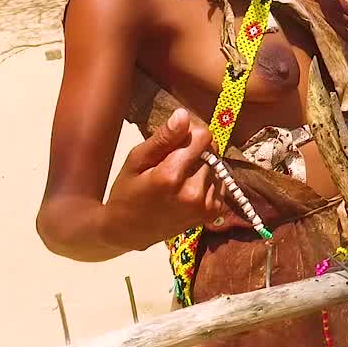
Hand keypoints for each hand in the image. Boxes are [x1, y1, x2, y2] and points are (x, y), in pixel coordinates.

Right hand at [104, 108, 224, 250]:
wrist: (128, 232)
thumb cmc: (127, 191)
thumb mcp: (136, 160)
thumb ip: (163, 138)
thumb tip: (184, 115)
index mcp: (171, 176)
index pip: (203, 137)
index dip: (191, 133)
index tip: (176, 140)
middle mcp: (193, 192)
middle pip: (212, 149)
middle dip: (196, 149)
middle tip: (174, 162)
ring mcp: (205, 205)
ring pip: (217, 165)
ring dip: (203, 165)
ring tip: (180, 177)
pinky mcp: (213, 212)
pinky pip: (220, 181)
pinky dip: (208, 180)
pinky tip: (188, 188)